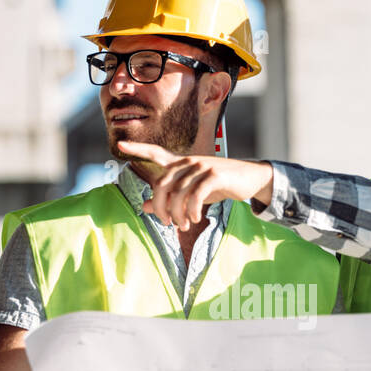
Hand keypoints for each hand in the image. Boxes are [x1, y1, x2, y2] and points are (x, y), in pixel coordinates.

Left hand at [115, 140, 273, 229]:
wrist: (249, 179)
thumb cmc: (218, 186)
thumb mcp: (191, 193)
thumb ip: (168, 198)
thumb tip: (143, 206)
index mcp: (181, 164)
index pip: (156, 153)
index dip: (138, 149)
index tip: (120, 144)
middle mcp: (188, 161)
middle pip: (162, 184)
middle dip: (160, 207)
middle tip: (166, 223)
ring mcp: (202, 166)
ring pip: (178, 193)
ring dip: (178, 214)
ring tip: (183, 226)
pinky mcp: (215, 174)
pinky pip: (196, 195)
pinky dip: (192, 210)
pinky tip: (195, 219)